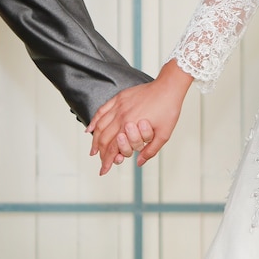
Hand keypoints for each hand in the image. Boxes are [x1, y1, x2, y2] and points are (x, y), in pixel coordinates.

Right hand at [86, 60, 192, 174]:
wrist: (168, 88)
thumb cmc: (168, 109)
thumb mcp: (164, 134)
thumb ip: (151, 150)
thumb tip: (139, 162)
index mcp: (130, 126)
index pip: (113, 149)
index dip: (107, 162)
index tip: (104, 170)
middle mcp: (121, 117)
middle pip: (104, 139)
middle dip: (100, 153)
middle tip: (101, 162)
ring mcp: (118, 106)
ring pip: (100, 126)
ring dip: (95, 140)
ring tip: (93, 150)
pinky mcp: (119, 98)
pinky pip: (102, 110)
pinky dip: (94, 121)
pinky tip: (90, 128)